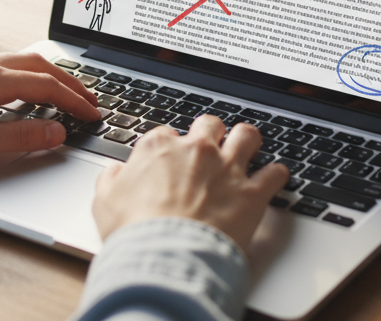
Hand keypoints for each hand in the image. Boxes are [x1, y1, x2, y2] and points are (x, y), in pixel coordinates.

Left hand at [0, 53, 99, 165]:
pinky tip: (25, 86)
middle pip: (40, 66)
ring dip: (50, 74)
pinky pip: (5, 64)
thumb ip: (19, 136)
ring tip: (66, 91)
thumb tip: (56, 132)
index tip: (93, 114)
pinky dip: (28, 73)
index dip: (74, 101)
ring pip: (22, 61)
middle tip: (90, 99)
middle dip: (70, 82)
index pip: (47, 87)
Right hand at [92, 115, 287, 250]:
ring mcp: (226, 169)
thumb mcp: (104, 201)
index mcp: (159, 148)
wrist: (166, 256)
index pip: (167, 134)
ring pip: (247, 136)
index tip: (170, 160)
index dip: (169, 147)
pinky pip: (274, 174)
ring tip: (246, 149)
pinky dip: (275, 176)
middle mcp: (196, 151)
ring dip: (247, 141)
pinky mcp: (251, 194)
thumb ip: (111, 180)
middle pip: (210, 124)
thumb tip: (115, 173)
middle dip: (210, 133)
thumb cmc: (135, 232)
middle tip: (209, 147)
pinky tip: (272, 179)